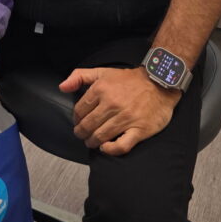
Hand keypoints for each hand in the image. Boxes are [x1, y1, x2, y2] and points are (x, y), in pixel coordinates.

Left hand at [58, 66, 180, 155]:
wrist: (159, 82)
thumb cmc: (129, 79)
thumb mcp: (102, 72)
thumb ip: (80, 76)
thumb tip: (62, 87)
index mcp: (101, 89)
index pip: (80, 110)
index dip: (76, 119)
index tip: (78, 122)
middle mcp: (112, 104)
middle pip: (88, 125)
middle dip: (81, 133)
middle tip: (82, 135)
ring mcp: (126, 118)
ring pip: (101, 136)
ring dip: (92, 142)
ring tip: (92, 142)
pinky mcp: (139, 130)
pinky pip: (121, 146)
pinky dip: (110, 150)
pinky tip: (106, 148)